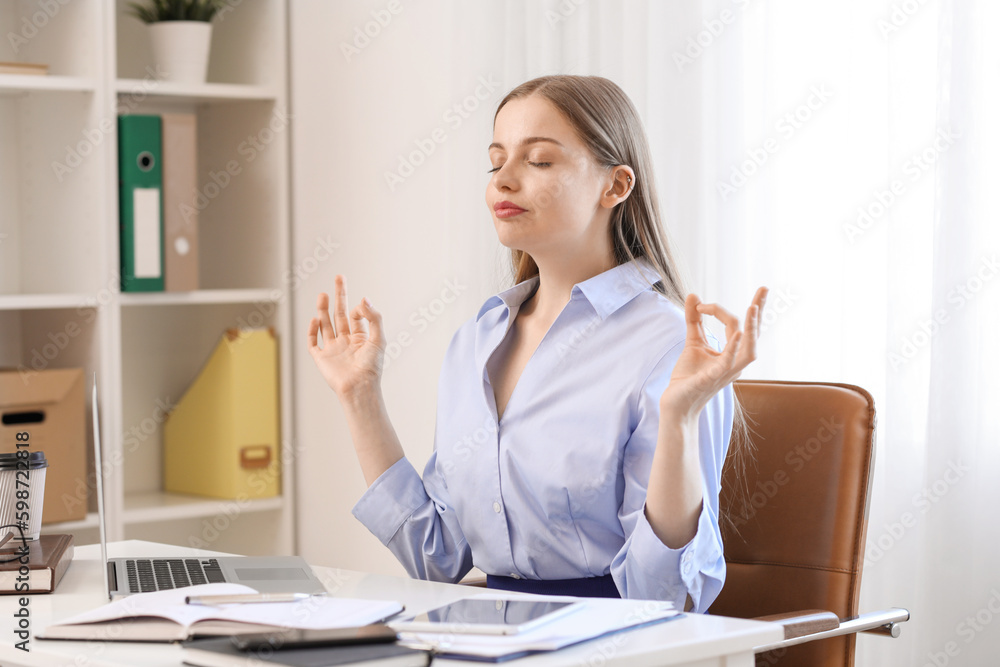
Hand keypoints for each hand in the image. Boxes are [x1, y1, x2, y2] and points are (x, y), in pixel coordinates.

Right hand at [307, 275, 385, 398]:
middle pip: (339, 314)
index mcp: (360, 338)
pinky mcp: (321, 358)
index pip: (355, 316)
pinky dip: (312, 330)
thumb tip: (363, 298)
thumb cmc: (372, 367)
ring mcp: (332, 349)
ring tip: (323, 294)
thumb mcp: (378, 338)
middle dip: (339, 296)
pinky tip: (315, 318)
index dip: (358, 308)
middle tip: (339, 277)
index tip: (360, 308)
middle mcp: (345, 342)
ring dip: (323, 309)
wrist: (359, 387)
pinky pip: (313, 342)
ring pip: (325, 324)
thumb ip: (374, 317)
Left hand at [660, 287, 768, 418]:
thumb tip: (693, 294)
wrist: (676, 403)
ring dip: (752, 329)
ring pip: (748, 351)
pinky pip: (728, 363)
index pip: (738, 326)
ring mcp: (726, 372)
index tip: (700, 305)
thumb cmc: (688, 376)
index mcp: (732, 354)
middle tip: (764, 288)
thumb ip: (694, 319)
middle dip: (759, 312)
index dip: (720, 310)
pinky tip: (739, 334)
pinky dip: (734, 348)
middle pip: (753, 335)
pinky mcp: (712, 378)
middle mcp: (734, 363)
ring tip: (753, 307)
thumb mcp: (693, 342)